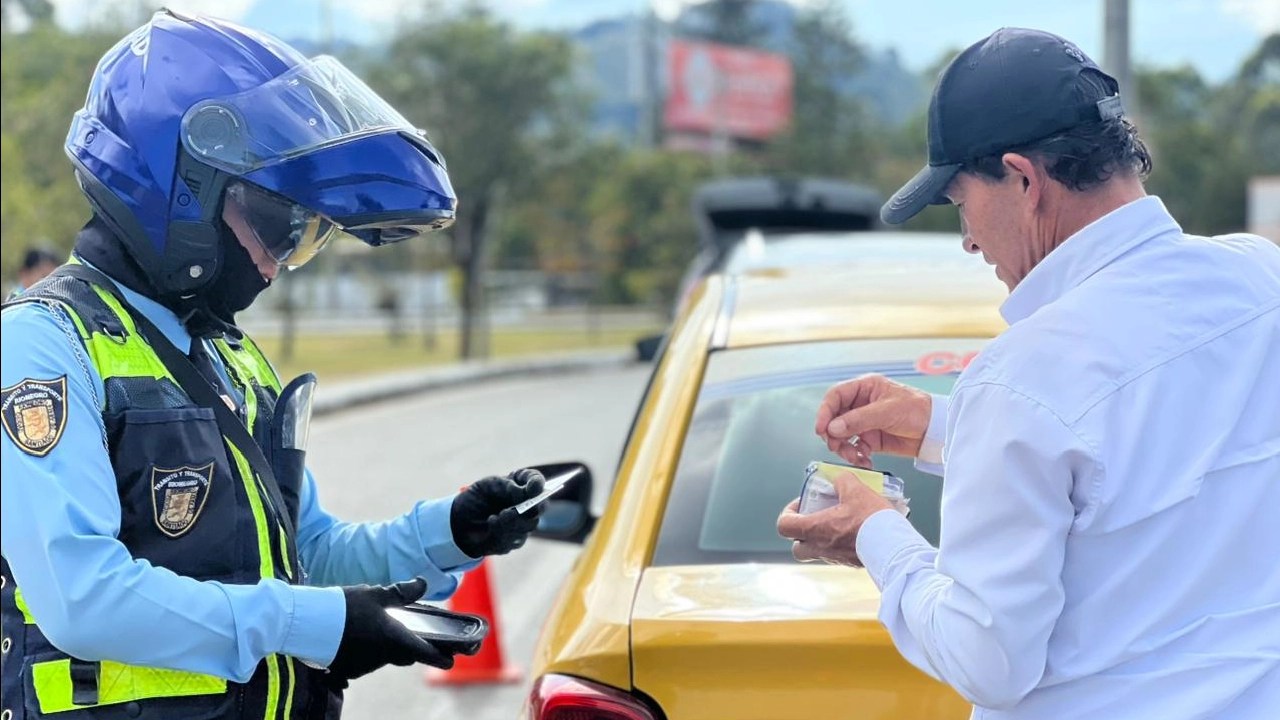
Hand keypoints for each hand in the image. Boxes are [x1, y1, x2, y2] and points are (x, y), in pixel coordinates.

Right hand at [328, 578, 452, 685]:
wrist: (309, 624)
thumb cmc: (346, 607)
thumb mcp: (377, 594)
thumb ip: (402, 592)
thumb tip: (423, 583)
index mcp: (396, 640)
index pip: (428, 654)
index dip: (442, 657)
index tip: (450, 659)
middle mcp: (384, 657)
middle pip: (405, 656)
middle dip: (410, 647)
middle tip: (409, 634)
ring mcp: (366, 666)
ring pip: (384, 658)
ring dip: (385, 648)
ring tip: (376, 628)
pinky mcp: (348, 670)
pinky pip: (364, 663)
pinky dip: (366, 652)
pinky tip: (357, 638)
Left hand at [450, 468, 544, 556]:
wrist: (459, 519)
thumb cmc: (477, 497)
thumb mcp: (489, 485)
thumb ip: (508, 486)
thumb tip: (527, 493)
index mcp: (522, 485)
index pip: (536, 481)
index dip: (537, 483)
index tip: (533, 487)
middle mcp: (527, 505)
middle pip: (539, 508)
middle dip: (528, 509)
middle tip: (511, 510)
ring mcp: (522, 525)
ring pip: (528, 526)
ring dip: (511, 522)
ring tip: (495, 517)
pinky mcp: (513, 542)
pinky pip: (513, 540)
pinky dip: (500, 532)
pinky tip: (491, 523)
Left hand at [776, 471, 891, 565]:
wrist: (894, 546)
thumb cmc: (871, 519)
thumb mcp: (856, 490)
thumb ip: (842, 480)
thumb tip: (839, 479)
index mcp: (815, 529)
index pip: (784, 526)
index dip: (788, 514)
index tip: (802, 505)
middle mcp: (821, 547)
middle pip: (797, 548)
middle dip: (802, 535)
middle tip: (816, 519)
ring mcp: (835, 558)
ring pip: (818, 553)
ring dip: (822, 539)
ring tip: (839, 523)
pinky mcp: (851, 563)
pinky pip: (838, 556)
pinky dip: (840, 545)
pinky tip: (856, 532)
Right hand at [816, 374, 932, 463]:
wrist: (935, 431)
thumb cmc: (917, 410)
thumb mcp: (887, 411)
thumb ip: (859, 419)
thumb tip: (833, 428)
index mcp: (864, 388)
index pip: (835, 396)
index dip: (825, 411)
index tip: (822, 428)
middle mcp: (861, 404)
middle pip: (834, 418)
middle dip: (833, 434)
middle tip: (836, 446)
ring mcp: (864, 422)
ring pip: (841, 435)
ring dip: (843, 447)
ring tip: (853, 456)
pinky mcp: (870, 438)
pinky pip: (854, 447)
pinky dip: (855, 456)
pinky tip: (864, 460)